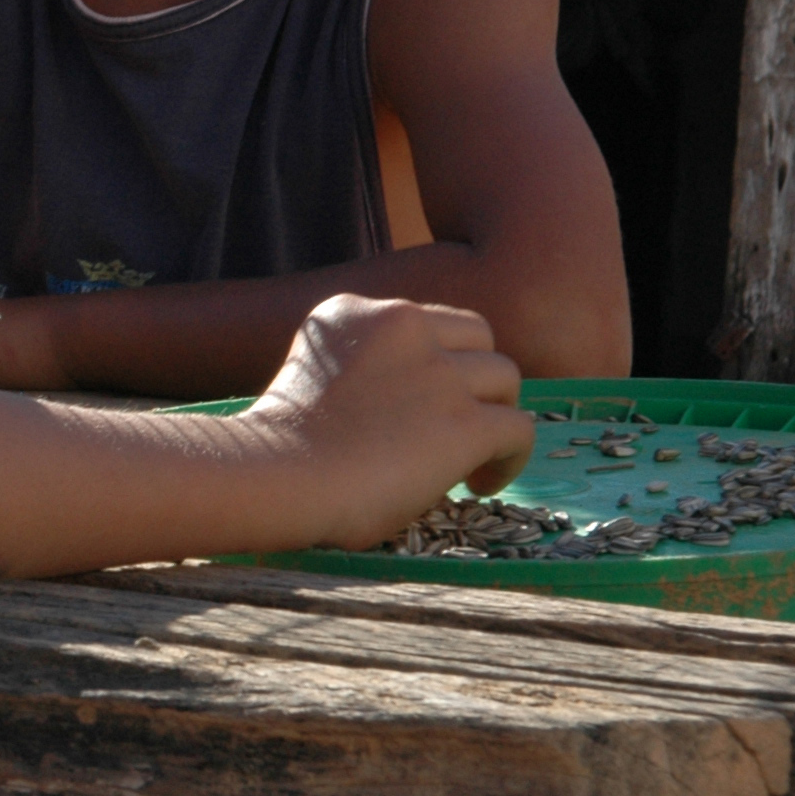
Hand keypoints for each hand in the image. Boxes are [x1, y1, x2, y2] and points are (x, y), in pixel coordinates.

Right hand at [240, 295, 531, 551]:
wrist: (276, 475)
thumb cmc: (276, 449)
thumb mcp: (314, 376)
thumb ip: (361, 368)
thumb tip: (408, 404)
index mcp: (353, 311)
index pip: (425, 321)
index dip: (435, 361)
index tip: (422, 402)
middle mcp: (402, 324)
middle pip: (478, 338)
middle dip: (475, 379)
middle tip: (457, 423)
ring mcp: (438, 371)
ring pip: (505, 378)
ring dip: (493, 415)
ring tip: (472, 458)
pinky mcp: (466, 421)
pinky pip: (518, 430)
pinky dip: (509, 459)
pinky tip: (480, 484)